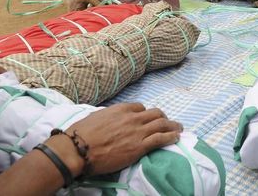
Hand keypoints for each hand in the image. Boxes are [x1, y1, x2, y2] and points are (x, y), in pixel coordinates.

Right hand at [48, 103, 182, 176]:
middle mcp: (132, 118)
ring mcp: (138, 132)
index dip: (145, 113)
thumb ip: (108, 116)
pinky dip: (171, 137)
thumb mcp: (96, 117)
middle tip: (168, 121)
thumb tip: (108, 119)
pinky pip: (161, 139)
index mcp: (121, 109)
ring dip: (173, 126)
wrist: (78, 149)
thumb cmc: (81, 134)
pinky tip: (176, 137)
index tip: (148, 117)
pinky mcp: (139, 147)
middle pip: (155, 113)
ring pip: (162, 124)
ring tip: (179, 128)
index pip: (140, 107)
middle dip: (163, 117)